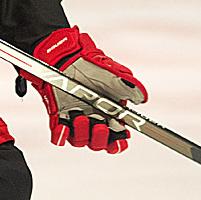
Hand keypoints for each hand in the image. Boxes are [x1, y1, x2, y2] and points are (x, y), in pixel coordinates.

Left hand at [21, 27, 147, 153]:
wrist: (71, 56)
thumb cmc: (94, 65)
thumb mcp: (117, 75)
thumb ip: (132, 87)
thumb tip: (142, 99)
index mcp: (110, 114)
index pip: (117, 137)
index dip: (119, 143)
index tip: (120, 140)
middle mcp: (93, 120)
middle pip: (98, 143)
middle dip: (101, 139)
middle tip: (100, 126)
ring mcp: (75, 119)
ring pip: (80, 141)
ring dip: (82, 133)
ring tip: (80, 116)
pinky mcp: (58, 116)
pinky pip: (58, 136)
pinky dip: (61, 136)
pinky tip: (63, 127)